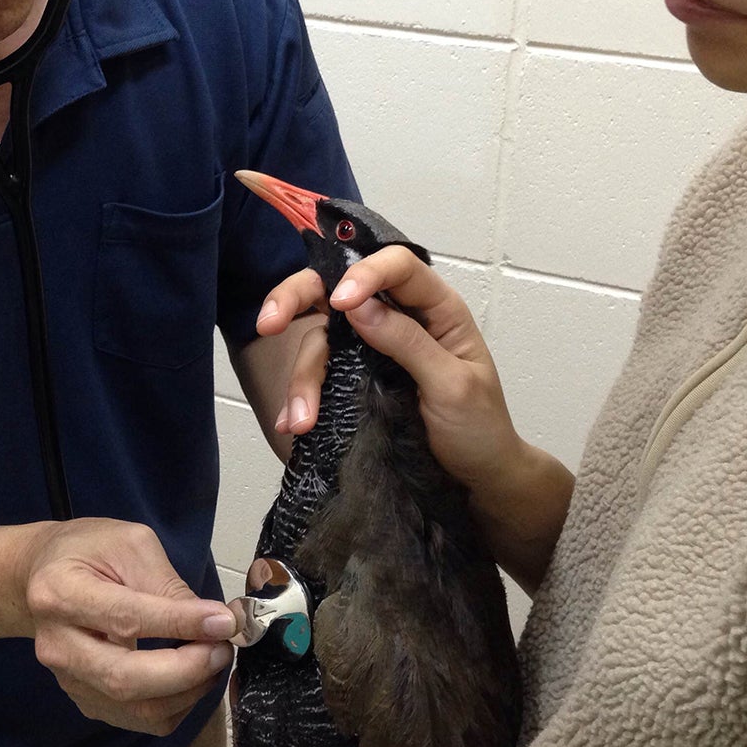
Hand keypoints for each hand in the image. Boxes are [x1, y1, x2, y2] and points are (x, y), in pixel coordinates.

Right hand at [19, 518, 236, 734]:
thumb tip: (215, 622)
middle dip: (187, 670)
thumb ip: (167, 584)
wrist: (42, 576)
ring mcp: (68, 680)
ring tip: (212, 659)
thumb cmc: (87, 552)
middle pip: (126, 678)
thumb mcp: (129, 544)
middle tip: (222, 648)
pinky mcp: (85, 701)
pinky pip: (140, 719)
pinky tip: (191, 675)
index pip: (126, 618)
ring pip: (137, 709)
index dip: (180, 624)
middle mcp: (57, 645)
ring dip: (188, 691)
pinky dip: (177, 704)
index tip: (224, 621)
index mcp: (60, 593)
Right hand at [258, 246, 526, 498]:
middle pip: (338, 289)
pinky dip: (300, 396)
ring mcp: (372, 347)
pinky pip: (320, 374)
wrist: (476, 479)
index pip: (398, 266)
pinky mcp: (354, 377)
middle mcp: (398, 318)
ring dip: (303, 377)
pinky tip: (291, 424)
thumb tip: (357, 304)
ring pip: (322, 340)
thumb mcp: (453, 386)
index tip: (339, 302)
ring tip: (298, 422)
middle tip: (267, 323)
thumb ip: (408, 342)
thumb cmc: (479, 429)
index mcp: (436, 308)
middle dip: (296, 300)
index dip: (364, 273)